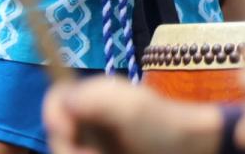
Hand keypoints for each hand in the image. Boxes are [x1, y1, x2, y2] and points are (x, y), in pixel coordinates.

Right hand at [44, 77, 222, 153]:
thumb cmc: (165, 126)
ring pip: (70, 151)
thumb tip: (64, 100)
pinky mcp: (101, 151)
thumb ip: (97, 99)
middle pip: (58, 136)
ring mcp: (94, 140)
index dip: (55, 117)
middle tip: (98, 153)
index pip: (56, 100)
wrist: (190, 149)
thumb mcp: (133, 108)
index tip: (70, 134)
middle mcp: (89, 118)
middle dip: (72, 148)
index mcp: (93, 97)